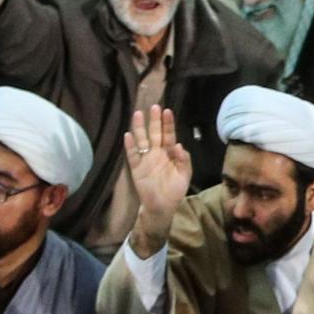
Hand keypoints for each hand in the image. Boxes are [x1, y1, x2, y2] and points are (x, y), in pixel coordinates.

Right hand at [122, 107, 190, 252]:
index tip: (167, 111)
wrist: (162, 207)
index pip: (169, 135)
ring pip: (142, 141)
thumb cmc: (175, 190)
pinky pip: (132, 155)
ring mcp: (146, 160)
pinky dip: (130, 146)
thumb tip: (179, 145)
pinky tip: (128, 135)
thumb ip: (184, 159)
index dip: (168, 124)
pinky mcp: (136, 168)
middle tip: (154, 106)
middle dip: (154, 120)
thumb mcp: (185, 174)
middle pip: (155, 133)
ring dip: (140, 128)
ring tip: (138, 114)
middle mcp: (157, 153)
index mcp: (170, 153)